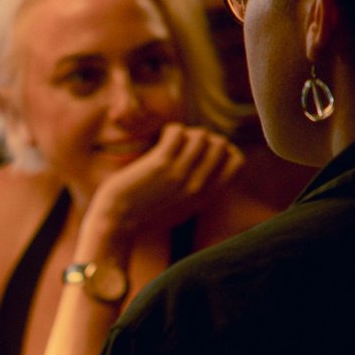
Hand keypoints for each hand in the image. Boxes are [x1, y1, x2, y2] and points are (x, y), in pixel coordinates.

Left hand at [80, 124, 243, 254]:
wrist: (118, 224)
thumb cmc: (145, 215)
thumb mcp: (182, 208)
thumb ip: (199, 192)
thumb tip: (209, 168)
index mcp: (206, 197)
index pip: (237, 161)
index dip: (223, 149)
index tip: (203, 151)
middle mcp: (198, 185)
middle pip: (221, 144)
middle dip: (204, 137)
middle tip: (184, 143)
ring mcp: (180, 174)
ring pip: (202, 135)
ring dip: (187, 132)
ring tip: (171, 141)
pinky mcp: (160, 164)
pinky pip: (177, 132)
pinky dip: (171, 129)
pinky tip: (161, 138)